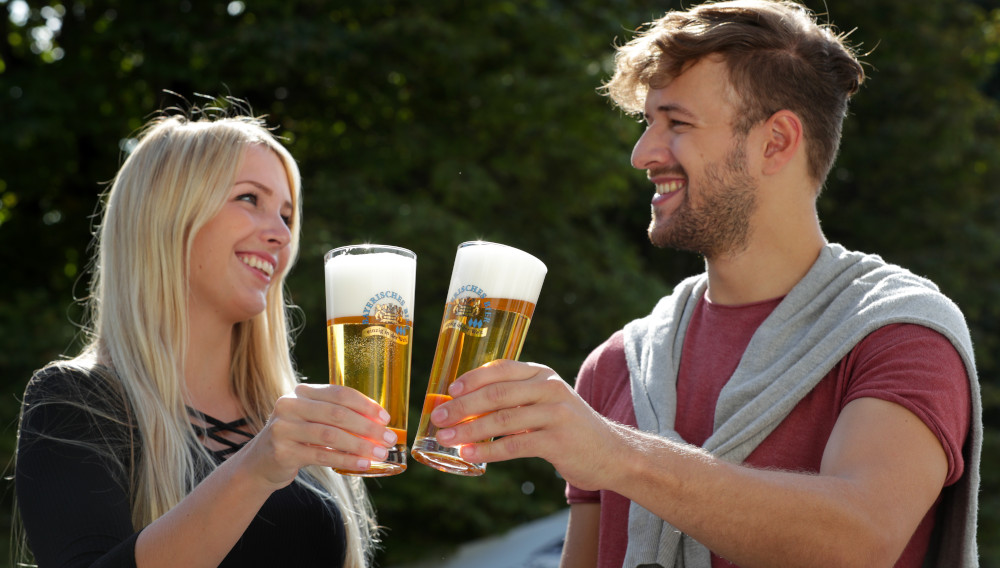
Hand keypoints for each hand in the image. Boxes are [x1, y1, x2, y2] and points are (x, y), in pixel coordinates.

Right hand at [237, 383, 397, 488]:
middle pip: (337, 413)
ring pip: (330, 435)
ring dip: (360, 445)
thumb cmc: (296, 439)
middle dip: (368, 427)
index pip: (339, 393)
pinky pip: (321, 455)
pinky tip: (362, 465)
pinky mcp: (282, 451)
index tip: (386, 417)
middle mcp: (290, 405)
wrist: (259, 463)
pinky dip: (345, 460)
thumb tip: (379, 427)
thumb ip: (338, 418)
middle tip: (389, 438)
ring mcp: (283, 428)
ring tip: (380, 454)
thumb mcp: (312, 421)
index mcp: (301, 392)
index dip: (365, 404)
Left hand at [430, 359, 627, 489]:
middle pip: (496, 393)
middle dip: (462, 406)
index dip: (471, 378)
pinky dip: (488, 450)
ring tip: (446, 439)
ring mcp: (555, 413)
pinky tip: (470, 455)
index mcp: (542, 374)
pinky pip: (515, 445)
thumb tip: (466, 407)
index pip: (500, 369)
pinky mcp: (558, 440)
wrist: (612, 452)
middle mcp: (549, 388)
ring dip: (468, 430)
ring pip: (502, 419)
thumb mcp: (546, 403)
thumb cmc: (569, 428)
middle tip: (438, 417)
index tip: (448, 390)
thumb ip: (515, 400)